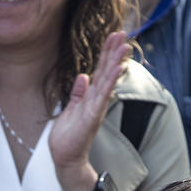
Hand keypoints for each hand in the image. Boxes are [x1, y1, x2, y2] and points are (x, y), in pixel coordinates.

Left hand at [50, 31, 128, 190]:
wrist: (66, 158)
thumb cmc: (68, 136)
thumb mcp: (71, 108)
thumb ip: (78, 92)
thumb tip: (83, 76)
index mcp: (91, 97)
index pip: (100, 70)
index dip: (106, 53)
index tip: (113, 35)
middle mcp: (97, 100)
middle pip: (107, 71)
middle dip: (114, 51)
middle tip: (123, 32)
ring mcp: (96, 107)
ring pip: (108, 80)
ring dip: (116, 62)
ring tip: (124, 45)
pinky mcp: (93, 115)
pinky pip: (103, 95)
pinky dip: (111, 81)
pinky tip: (117, 68)